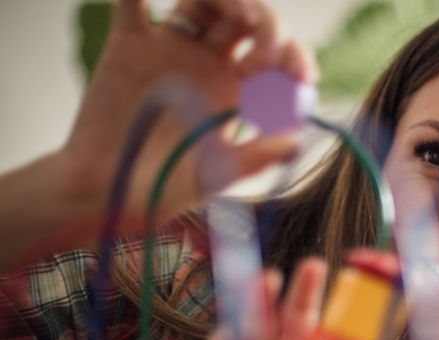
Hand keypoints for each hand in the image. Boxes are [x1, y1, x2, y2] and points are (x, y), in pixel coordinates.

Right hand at [56, 0, 316, 242]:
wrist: (108, 192)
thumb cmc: (165, 189)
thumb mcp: (217, 177)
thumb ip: (254, 158)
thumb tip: (296, 142)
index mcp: (237, 93)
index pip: (277, 62)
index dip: (295, 60)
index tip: (302, 76)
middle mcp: (209, 65)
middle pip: (247, 23)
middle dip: (269, 27)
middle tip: (268, 51)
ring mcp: (170, 51)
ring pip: (204, 2)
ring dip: (228, 0)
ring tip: (245, 17)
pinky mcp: (128, 46)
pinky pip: (133, 2)